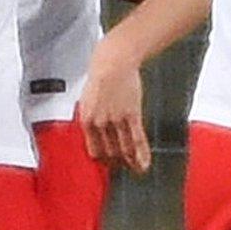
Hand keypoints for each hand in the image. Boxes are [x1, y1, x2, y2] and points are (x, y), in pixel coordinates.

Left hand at [76, 41, 150, 174]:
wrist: (114, 60)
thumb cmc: (101, 74)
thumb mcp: (88, 98)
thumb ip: (92, 116)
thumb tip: (95, 129)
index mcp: (86, 120)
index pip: (94, 150)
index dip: (102, 160)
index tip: (107, 164)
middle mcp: (100, 123)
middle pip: (110, 153)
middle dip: (117, 163)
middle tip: (122, 167)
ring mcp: (116, 120)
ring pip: (124, 149)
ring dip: (130, 162)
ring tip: (134, 169)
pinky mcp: (132, 115)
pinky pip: (137, 139)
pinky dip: (142, 154)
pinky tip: (144, 164)